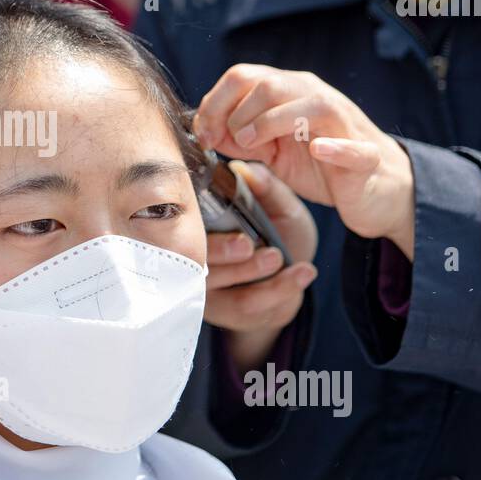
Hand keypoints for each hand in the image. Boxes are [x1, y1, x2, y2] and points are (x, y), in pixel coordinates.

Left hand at [195, 65, 415, 258]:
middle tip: (225, 143)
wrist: (375, 190)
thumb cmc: (321, 167)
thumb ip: (242, 138)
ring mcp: (343, 123)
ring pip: (308, 104)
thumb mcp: (273, 151)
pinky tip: (317, 150)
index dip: (214, 103)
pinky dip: (334, 146)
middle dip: (235, 113)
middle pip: (268, 84)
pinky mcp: (365, 155)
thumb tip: (206, 131)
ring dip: (269, 122)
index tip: (203, 134)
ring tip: (252, 145)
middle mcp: (315, 98)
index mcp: (290, 93)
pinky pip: (351, 146)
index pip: (243, 77)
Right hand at [201, 160, 317, 369]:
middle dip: (219, 251)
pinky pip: (245, 304)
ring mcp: (205, 287)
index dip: (186, 218)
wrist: (291, 275)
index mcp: (197, 223)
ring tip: (278, 257)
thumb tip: (245, 167)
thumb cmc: (279, 231)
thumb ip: (266, 188)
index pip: (176, 221)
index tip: (210, 210)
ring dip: (249, 271)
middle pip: (191, 256)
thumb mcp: (279, 206)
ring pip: (217, 283)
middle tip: (247, 243)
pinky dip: (278, 289)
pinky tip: (304, 273)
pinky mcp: (228, 311)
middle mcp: (191, 255)